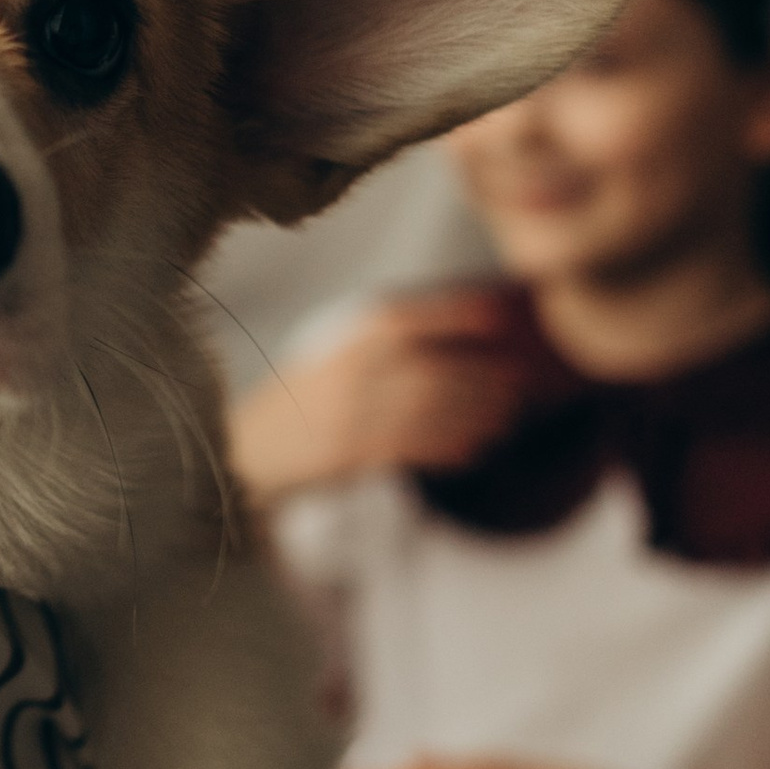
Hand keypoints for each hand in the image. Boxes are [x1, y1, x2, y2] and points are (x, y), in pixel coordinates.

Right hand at [227, 289, 531, 502]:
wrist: (249, 450)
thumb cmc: (302, 400)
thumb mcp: (329, 355)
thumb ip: (376, 343)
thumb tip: (445, 335)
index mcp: (341, 342)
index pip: (404, 319)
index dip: (453, 314)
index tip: (496, 316)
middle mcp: (345, 373)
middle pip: (428, 368)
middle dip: (480, 375)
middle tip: (520, 381)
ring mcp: (347, 414)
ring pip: (427, 409)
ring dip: (475, 413)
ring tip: (508, 416)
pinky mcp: (349, 454)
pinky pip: (412, 447)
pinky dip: (449, 447)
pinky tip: (476, 448)